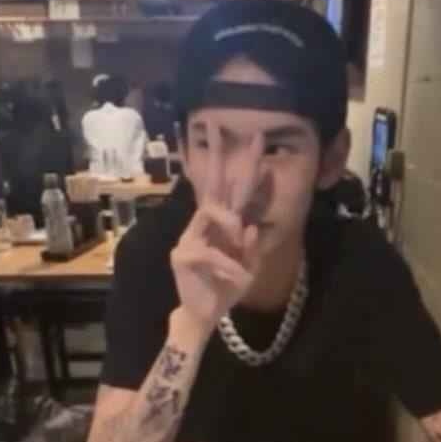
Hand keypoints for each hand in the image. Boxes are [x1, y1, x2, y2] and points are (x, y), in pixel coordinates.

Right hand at [169, 129, 262, 335]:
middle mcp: (204, 225)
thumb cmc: (226, 288)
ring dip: (230, 226)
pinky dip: (230, 265)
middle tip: (220, 126)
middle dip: (216, 154)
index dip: (244, 164)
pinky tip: (239, 279)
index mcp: (222, 225)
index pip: (233, 189)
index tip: (258, 138)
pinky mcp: (182, 255)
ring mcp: (190, 237)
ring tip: (241, 240)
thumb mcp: (248, 267)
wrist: (205, 315)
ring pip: (210, 213)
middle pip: (210, 183)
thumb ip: (251, 247)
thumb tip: (249, 225)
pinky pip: (211, 252)